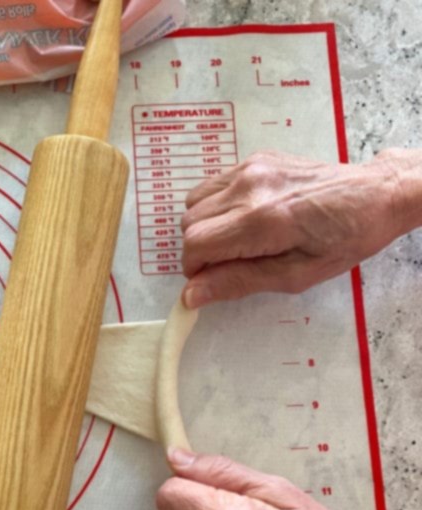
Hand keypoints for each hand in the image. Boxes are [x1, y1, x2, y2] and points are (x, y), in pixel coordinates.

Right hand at [179, 149, 408, 308]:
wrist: (375, 194)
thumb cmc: (342, 241)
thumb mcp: (294, 276)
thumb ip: (238, 282)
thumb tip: (191, 295)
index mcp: (262, 221)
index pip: (195, 244)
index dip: (196, 269)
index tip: (213, 279)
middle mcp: (249, 187)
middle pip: (189, 223)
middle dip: (200, 250)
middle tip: (230, 261)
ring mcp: (250, 167)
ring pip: (194, 203)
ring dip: (205, 227)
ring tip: (236, 238)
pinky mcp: (254, 159)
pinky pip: (212, 186)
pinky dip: (216, 206)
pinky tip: (245, 216)